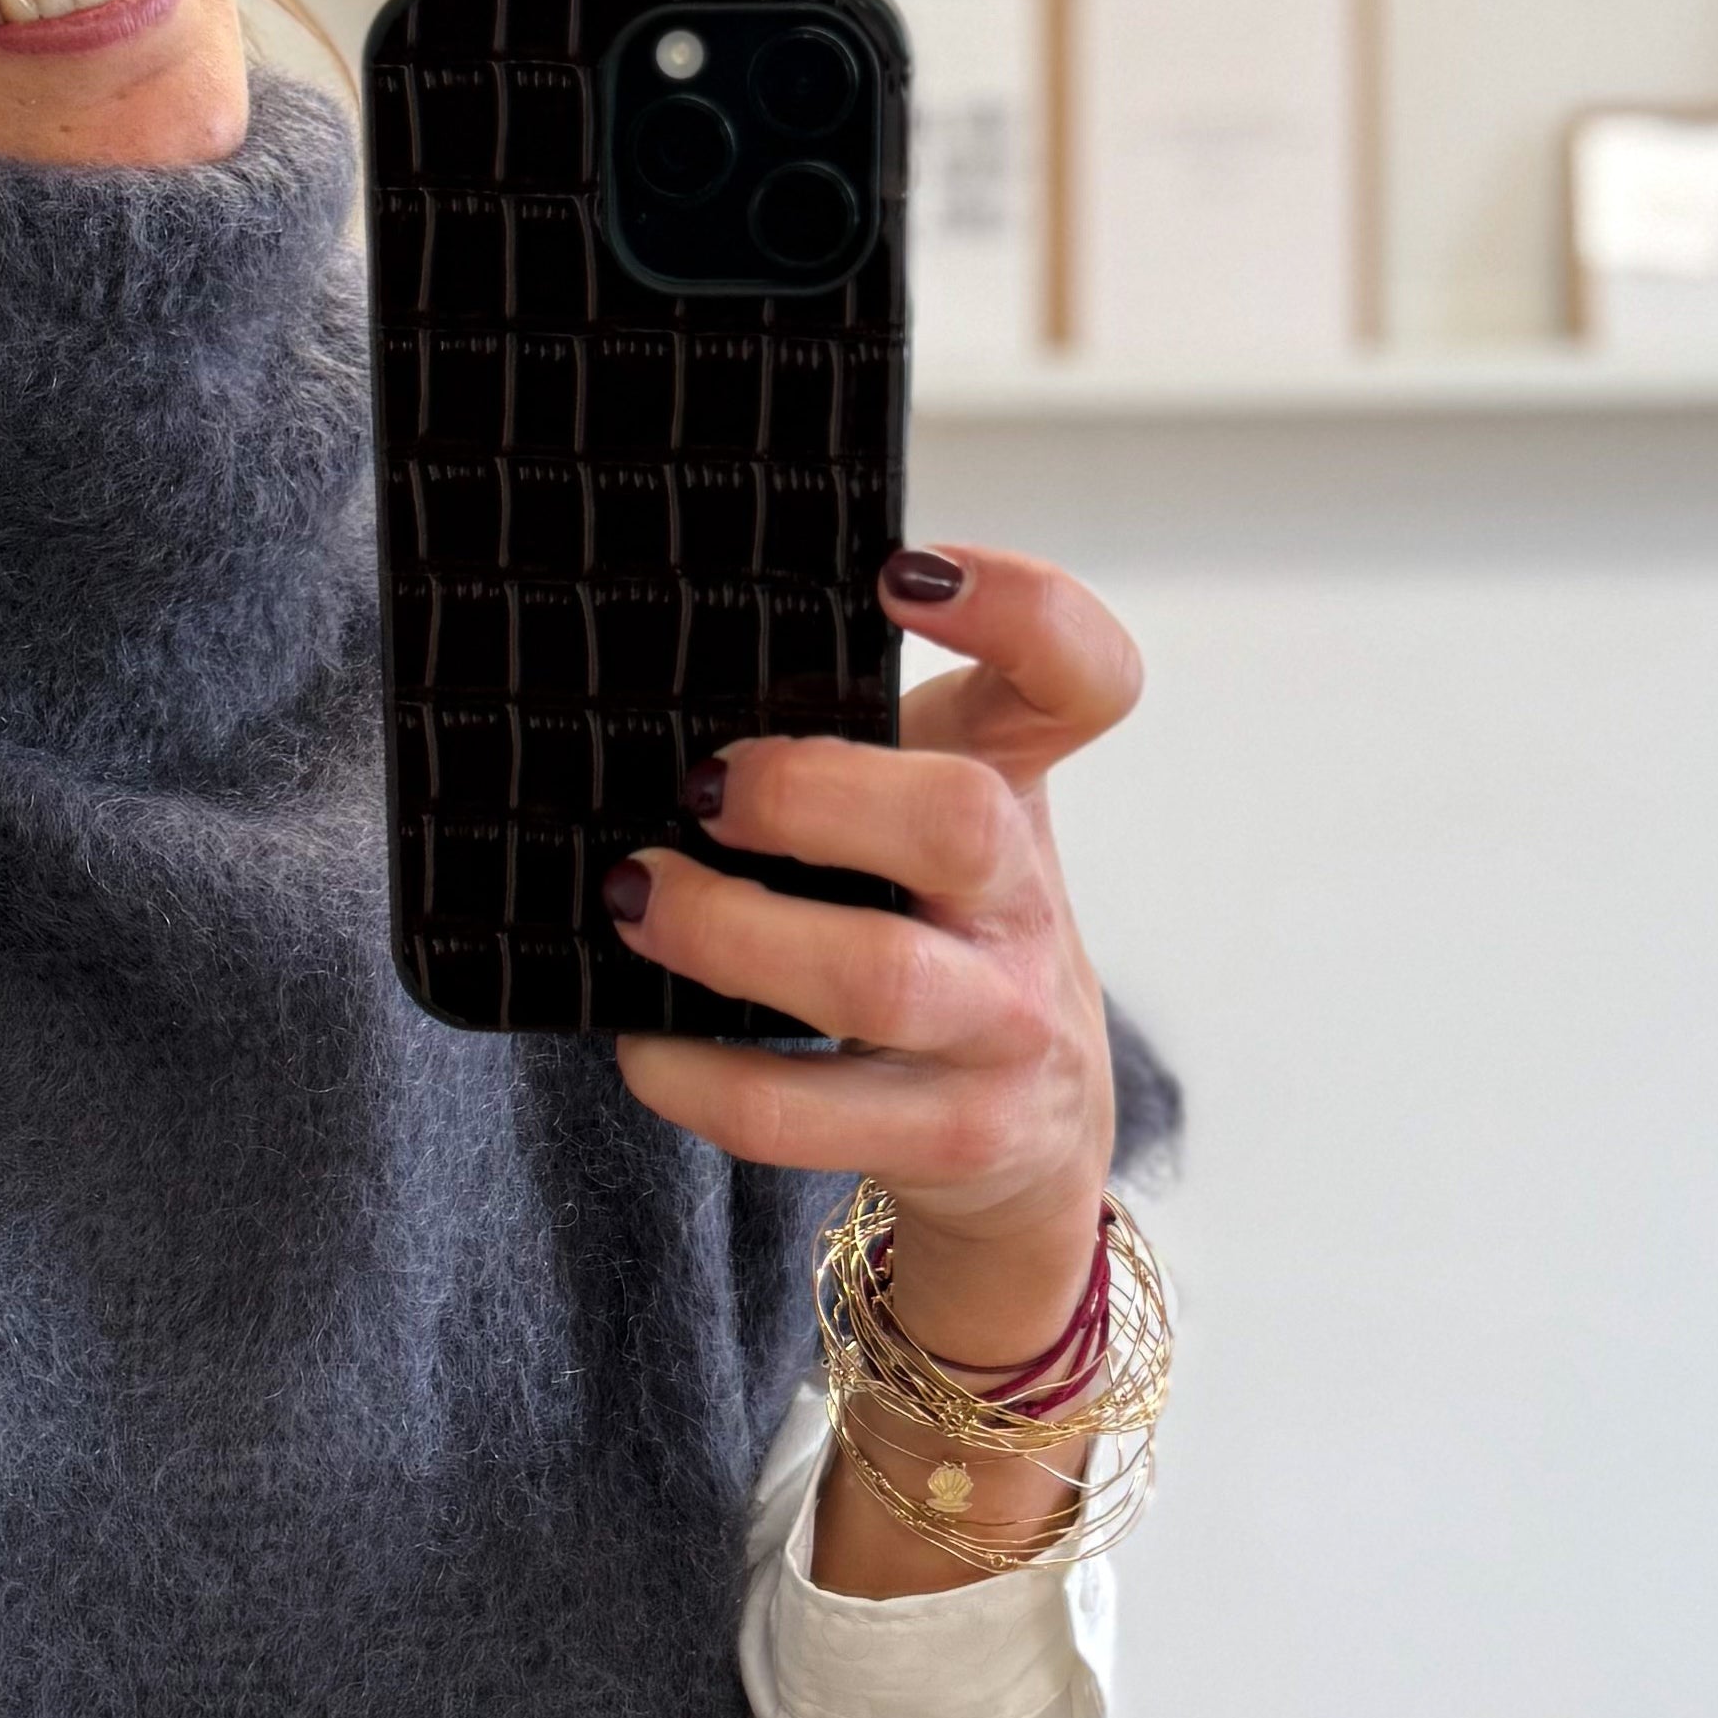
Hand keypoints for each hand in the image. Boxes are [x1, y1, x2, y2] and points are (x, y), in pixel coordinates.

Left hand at [602, 543, 1141, 1591]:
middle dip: (810, 792)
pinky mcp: (950, 1137)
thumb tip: (633, 673)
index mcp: (1021, 789)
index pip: (1083, 676)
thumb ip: (845, 742)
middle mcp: (1026, 901)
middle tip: (704, 787)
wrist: (1028, 1142)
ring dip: (729, 935)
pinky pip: (802, 1112)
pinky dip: (696, 1074)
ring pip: (878, 979)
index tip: (896, 574)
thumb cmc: (936, 936)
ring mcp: (1001, 1028)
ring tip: (638, 898)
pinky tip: (641, 1042)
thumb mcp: (926, 823)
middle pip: (962, 817)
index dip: (1019, 607)